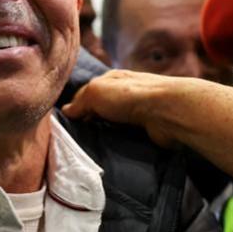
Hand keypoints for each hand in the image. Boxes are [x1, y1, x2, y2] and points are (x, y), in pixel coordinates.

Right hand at [63, 70, 187, 146]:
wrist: (167, 112)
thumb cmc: (129, 96)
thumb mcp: (95, 92)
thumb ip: (79, 101)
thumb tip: (66, 111)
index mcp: (111, 80)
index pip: (86, 94)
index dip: (75, 109)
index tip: (65, 126)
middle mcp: (123, 94)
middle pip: (99, 110)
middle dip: (88, 123)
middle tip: (74, 140)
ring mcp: (135, 112)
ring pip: (111, 125)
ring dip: (102, 134)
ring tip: (89, 148)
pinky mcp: (144, 129)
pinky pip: (124, 136)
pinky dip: (116, 142)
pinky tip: (108, 151)